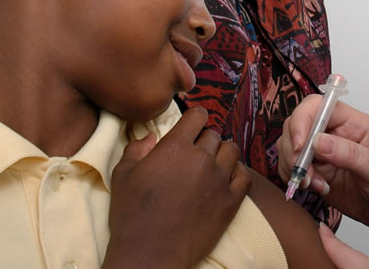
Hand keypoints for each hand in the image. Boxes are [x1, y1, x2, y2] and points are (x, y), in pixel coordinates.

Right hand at [104, 107, 250, 266]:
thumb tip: (152, 137)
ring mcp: (220, 180)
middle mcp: (202, 158)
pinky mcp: (231, 202)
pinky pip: (244, 176)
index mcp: (176, 147)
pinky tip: (227, 177)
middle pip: (214, 135)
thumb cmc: (132, 214)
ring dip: (223, 153)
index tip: (193, 124)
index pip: (198, 116)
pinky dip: (237, 172)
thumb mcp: (123, 175)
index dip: (196, 117)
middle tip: (195, 153)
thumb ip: (137, 148)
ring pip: (232, 152)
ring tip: (212, 163)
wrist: (151, 252)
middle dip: (205, 140)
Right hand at [281, 97, 368, 267]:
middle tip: (305, 172)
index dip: (303, 120)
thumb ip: (352, 155)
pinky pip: (294, 169)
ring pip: (292, 147)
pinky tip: (316, 190)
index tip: (302, 145)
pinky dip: (295, 179)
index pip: (318, 106)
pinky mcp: (320, 174)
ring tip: (314, 185)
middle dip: (294, 148)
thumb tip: (320, 142)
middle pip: (298, 125)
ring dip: (294, 166)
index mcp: (354, 124)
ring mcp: (326, 154)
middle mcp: (336, 135)